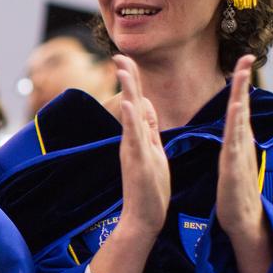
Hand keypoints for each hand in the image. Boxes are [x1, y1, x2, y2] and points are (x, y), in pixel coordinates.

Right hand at [113, 55, 169, 245]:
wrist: (143, 217)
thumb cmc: (150, 189)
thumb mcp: (153, 153)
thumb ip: (149, 131)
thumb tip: (145, 107)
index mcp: (139, 137)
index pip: (137, 102)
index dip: (133, 81)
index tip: (126, 61)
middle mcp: (132, 139)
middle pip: (129, 101)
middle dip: (126, 77)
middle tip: (119, 54)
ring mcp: (132, 148)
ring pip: (129, 114)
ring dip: (127, 90)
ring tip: (122, 69)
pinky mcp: (136, 160)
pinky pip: (134, 136)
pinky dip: (131, 118)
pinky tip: (130, 103)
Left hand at [216, 56, 265, 241]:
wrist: (243, 220)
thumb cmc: (235, 191)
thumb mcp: (232, 159)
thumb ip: (235, 141)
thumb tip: (238, 126)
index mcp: (238, 140)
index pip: (239, 105)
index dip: (240, 83)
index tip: (243, 59)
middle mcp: (242, 144)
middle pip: (242, 107)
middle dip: (243, 82)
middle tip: (246, 57)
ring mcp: (239, 156)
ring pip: (239, 124)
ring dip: (240, 101)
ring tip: (241, 79)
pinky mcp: (234, 171)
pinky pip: (234, 147)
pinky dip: (236, 130)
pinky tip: (236, 115)